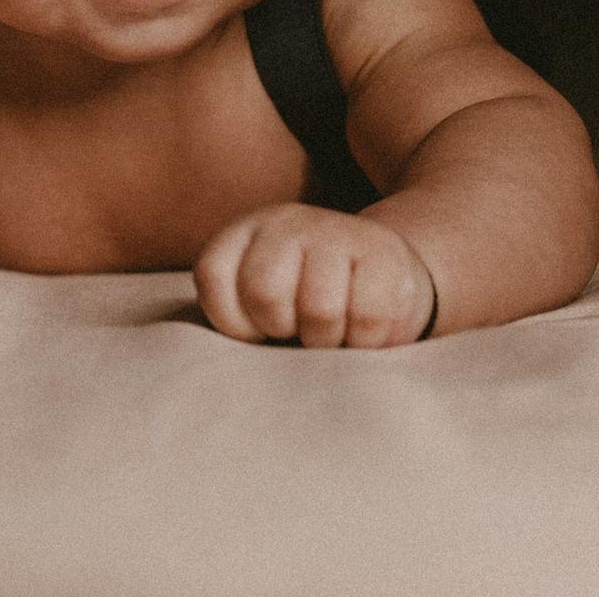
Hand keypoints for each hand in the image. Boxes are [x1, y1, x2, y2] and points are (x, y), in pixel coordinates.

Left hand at [194, 204, 435, 347]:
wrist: (383, 270)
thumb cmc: (307, 303)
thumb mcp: (262, 302)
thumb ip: (240, 321)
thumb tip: (233, 375)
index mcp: (245, 234)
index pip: (214, 276)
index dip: (234, 323)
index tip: (258, 333)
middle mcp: (286, 223)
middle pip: (265, 292)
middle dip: (283, 328)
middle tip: (300, 331)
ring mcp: (336, 231)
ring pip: (320, 310)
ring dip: (328, 340)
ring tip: (334, 333)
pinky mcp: (384, 252)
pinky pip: (367, 318)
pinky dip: (366, 341)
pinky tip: (365, 330)